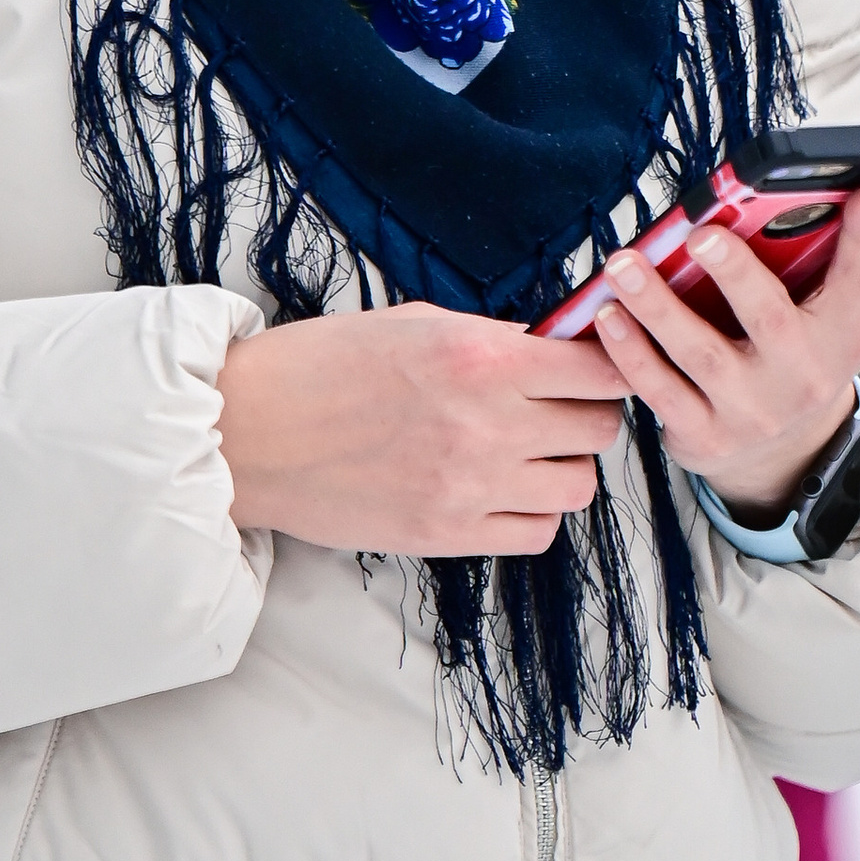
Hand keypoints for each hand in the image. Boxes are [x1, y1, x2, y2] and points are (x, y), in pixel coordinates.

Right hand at [216, 303, 624, 560]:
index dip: (607, 365)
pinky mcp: (449, 536)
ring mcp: (471, 486)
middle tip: (556, 407)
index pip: (599, 368)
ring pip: (579, 485)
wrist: (252, 433)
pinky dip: (532, 511)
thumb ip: (492, 338)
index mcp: (479, 357)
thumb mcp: (416, 324)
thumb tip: (554, 347)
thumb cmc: (323, 366)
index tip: (595, 365)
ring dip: (562, 466)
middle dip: (587, 413)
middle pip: (599, 429)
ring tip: (524, 451)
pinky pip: (538, 532)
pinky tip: (500, 489)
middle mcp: (486, 423)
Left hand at [589, 186, 859, 523]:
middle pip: (769, 318)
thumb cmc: (800, 358)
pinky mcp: (704, 434)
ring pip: (699, 353)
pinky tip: (608, 317)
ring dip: (657, 306)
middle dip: (735, 274)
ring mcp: (751, 410)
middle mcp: (802, 376)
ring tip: (624, 265)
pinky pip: (661, 391)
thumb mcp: (837, 318)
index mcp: (841, 334)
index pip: (859, 279)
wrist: (781, 454)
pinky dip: (631, 354)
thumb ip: (851, 259)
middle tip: (701, 234)